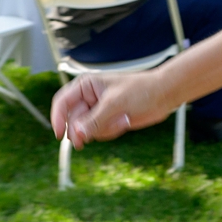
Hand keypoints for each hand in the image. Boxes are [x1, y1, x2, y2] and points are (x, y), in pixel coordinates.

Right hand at [49, 71, 175, 146]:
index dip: (58, 119)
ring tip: (122, 118)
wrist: (163, 95)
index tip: (59, 136)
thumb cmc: (141, 90)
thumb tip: (77, 134)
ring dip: (104, 130)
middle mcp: (89, 98)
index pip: (62, 102)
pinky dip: (111, 132)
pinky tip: (125, 122)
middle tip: (95, 137)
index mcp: (86, 85)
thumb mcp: (116, 104)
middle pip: (73, 121)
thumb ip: (94, 120)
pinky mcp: (107, 120)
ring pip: (87, 130)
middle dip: (87, 129)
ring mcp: (98, 110)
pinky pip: (99, 133)